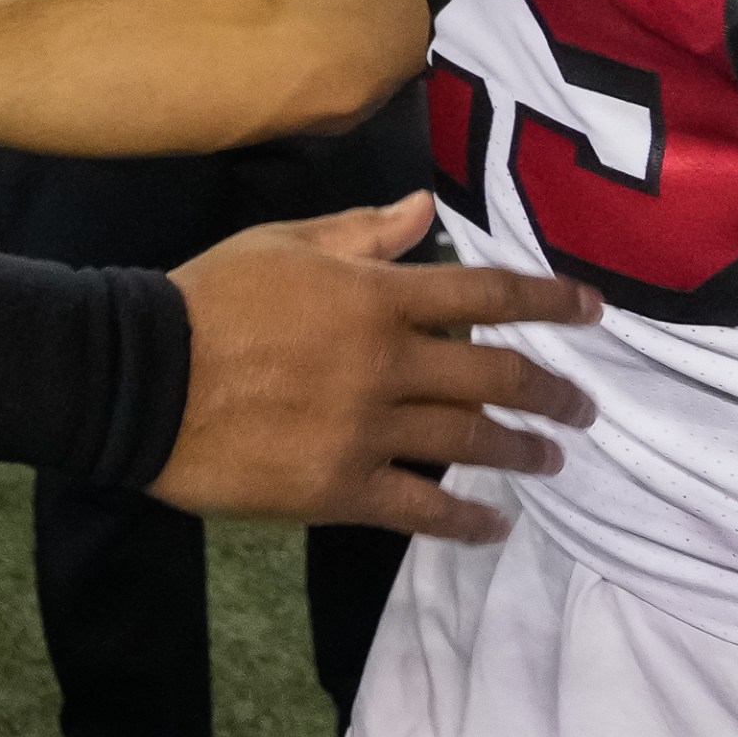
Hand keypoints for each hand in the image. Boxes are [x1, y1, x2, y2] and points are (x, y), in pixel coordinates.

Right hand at [154, 191, 600, 543]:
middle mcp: (387, 363)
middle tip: (584, 407)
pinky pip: (421, 511)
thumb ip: (362, 233)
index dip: (548, 301)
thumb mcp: (284, 244)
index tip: (594, 311)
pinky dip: (467, 522)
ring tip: (551, 458)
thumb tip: (424, 211)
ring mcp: (368, 431)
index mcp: (376, 297)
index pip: (485, 295)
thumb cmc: (210, 300)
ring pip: (469, 443)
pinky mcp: (341, 489)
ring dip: (522, 451)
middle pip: (495, 377)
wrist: (143, 380)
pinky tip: (496, 525)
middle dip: (551, 392)